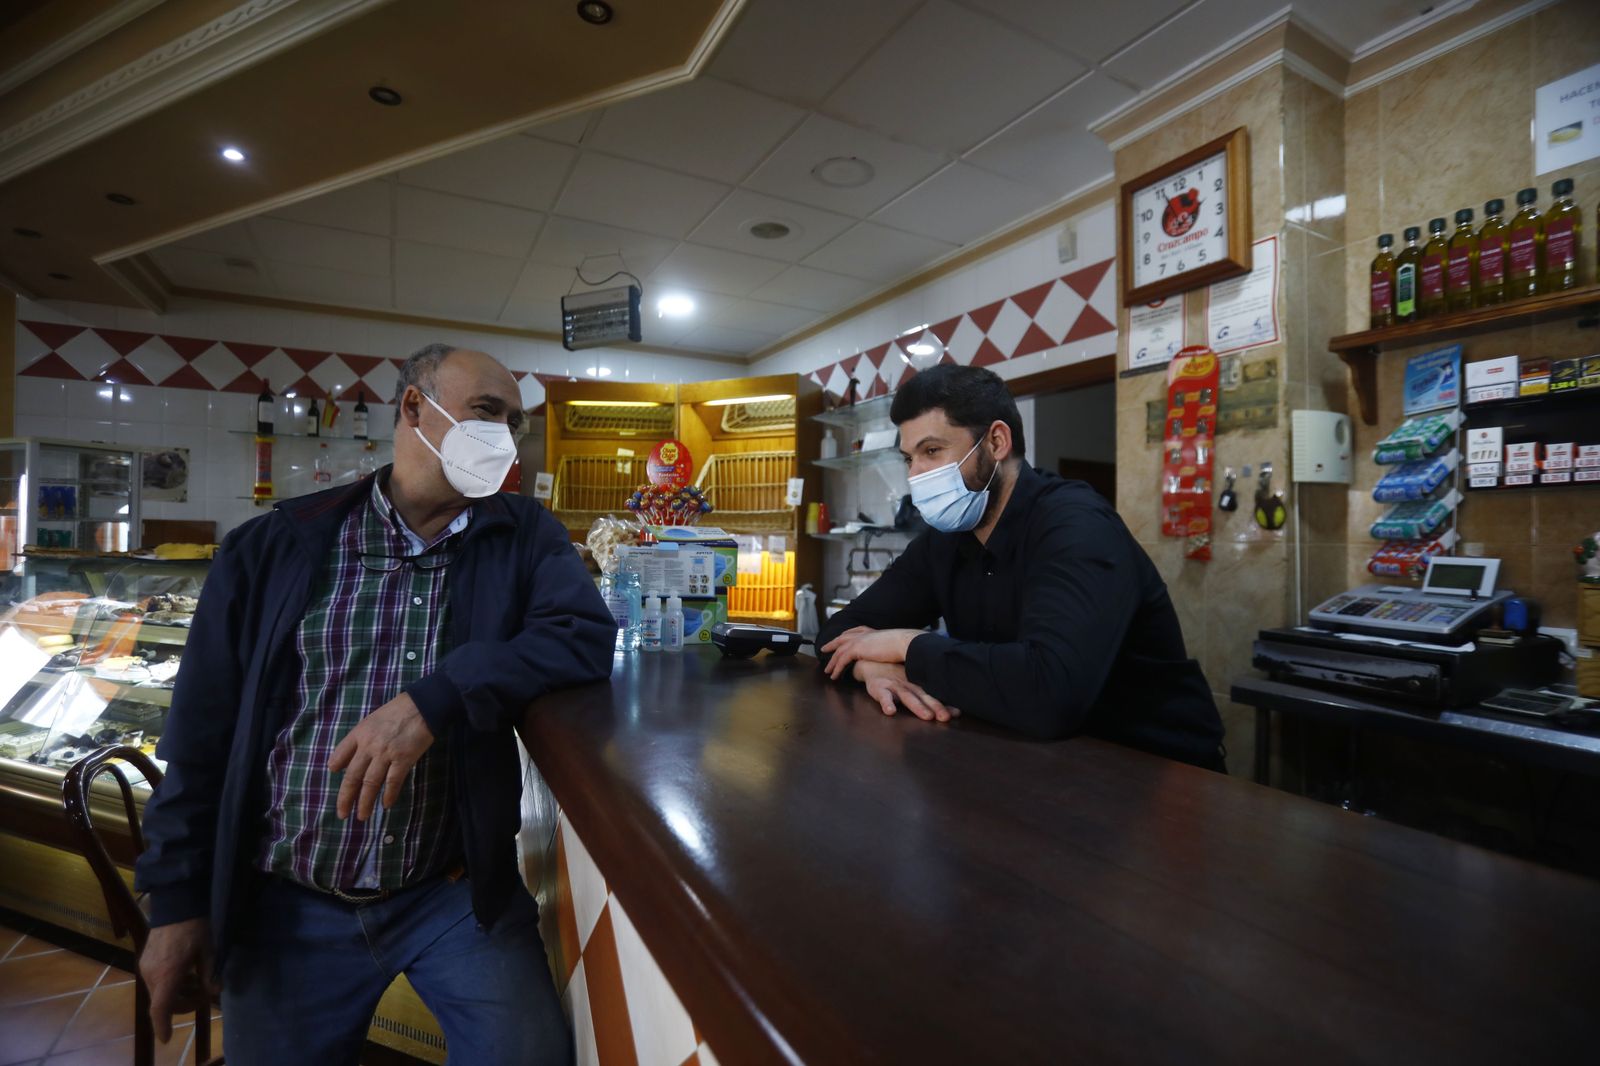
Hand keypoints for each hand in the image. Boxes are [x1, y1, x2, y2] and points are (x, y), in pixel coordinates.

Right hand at [141, 918, 214, 1043]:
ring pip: (159, 993)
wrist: (176, 903)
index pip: (160, 1009)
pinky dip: (170, 985)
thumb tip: (215, 991)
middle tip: (204, 996)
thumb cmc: (195, 926)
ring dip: (176, 995)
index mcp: (167, 974)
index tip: (167, 1039)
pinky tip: (186, 974)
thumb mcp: (209, 950)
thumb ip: (210, 974)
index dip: (163, 1026)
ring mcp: (146, 967)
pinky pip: (156, 982)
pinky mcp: (145, 960)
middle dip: (182, 1005)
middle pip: (162, 1003)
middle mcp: (151, 974)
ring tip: (198, 983)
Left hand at [329, 692, 435, 820]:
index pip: (341, 753)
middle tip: (342, 814)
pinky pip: (393, 781)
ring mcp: (386, 753)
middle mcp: (369, 746)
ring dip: (365, 802)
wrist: (423, 705)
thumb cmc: (398, 711)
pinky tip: (385, 804)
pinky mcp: (404, 759)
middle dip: (346, 798)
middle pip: (353, 776)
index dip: (336, 766)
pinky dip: (389, 794)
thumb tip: (342, 762)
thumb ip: (358, 739)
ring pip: (370, 783)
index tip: (334, 777)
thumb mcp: (372, 720)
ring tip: (362, 816)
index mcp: (360, 733)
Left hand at [821, 626, 921, 680]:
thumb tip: (890, 653)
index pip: (854, 631)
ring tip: (828, 671)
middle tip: (824, 649)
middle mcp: (863, 634)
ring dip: (832, 661)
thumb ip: (886, 647)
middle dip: (832, 644)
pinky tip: (834, 675)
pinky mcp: (856, 649)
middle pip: (842, 638)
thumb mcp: (892, 644)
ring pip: (839, 651)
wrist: (904, 643)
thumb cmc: (904, 646)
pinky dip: (836, 668)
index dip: (845, 636)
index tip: (840, 639)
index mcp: (871, 631)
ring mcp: (858, 640)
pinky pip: (841, 660)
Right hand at [856, 661, 959, 722]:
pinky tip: (891, 711)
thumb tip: (954, 710)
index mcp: (918, 686)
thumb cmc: (895, 677)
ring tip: (927, 716)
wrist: (871, 662)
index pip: (934, 695)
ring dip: (917, 706)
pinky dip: (887, 703)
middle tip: (946, 717)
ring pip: (907, 697)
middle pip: (924, 697)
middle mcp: (909, 686)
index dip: (945, 704)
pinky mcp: (879, 687)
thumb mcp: (911, 685)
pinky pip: (883, 696)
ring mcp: (894, 686)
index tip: (957, 713)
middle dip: (936, 706)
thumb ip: (929, 698)